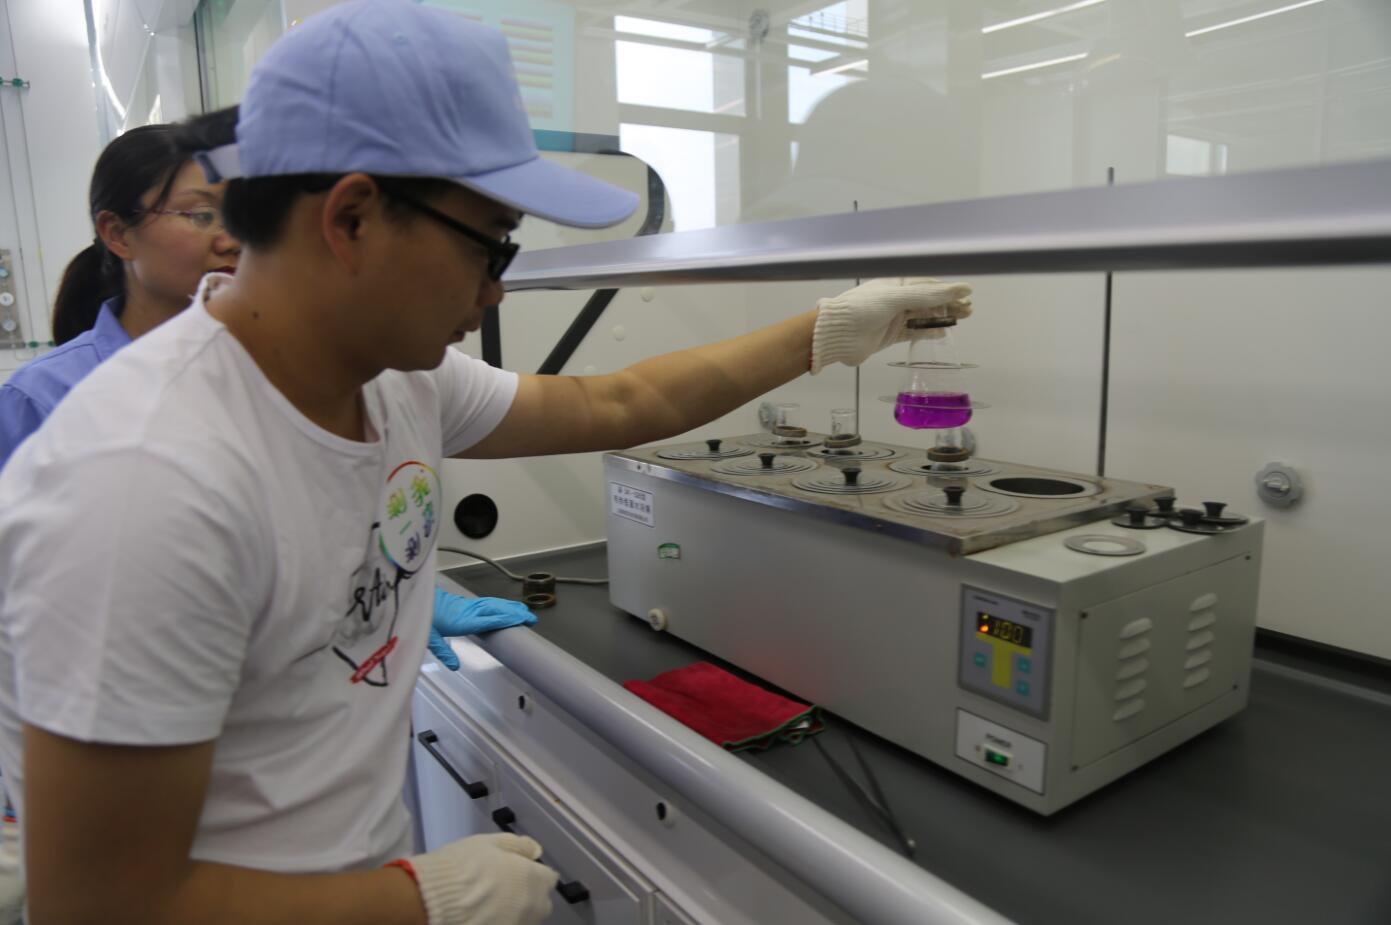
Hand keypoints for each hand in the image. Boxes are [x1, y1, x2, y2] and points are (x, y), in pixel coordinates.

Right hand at [403, 833, 557, 924]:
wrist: (433, 900)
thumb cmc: (463, 866)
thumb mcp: (490, 843)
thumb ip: (519, 846)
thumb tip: (536, 851)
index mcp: (535, 881)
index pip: (549, 878)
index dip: (534, 873)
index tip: (520, 871)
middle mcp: (533, 908)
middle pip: (541, 903)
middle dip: (530, 895)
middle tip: (506, 888)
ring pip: (527, 919)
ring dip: (517, 911)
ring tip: (492, 904)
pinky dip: (502, 921)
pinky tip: (484, 916)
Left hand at [429, 589, 536, 669]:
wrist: (413, 596)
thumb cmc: (420, 616)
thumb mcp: (428, 637)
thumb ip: (443, 651)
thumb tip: (456, 666)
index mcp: (460, 620)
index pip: (488, 620)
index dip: (506, 619)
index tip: (522, 620)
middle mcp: (467, 611)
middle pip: (495, 610)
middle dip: (514, 612)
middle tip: (531, 617)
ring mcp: (467, 605)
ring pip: (492, 604)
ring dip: (509, 607)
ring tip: (524, 610)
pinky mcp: (464, 603)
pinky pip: (487, 603)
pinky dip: (499, 604)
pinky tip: (504, 607)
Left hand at [810, 277, 972, 373]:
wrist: (836, 335)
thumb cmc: (862, 309)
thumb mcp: (897, 298)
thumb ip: (929, 295)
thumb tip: (962, 289)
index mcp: (895, 283)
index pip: (927, 284)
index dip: (947, 289)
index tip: (966, 294)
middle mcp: (895, 299)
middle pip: (928, 301)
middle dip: (949, 304)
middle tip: (969, 310)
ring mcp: (893, 317)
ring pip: (923, 316)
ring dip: (942, 318)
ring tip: (963, 318)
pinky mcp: (890, 335)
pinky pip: (914, 332)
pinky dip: (928, 332)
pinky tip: (943, 333)